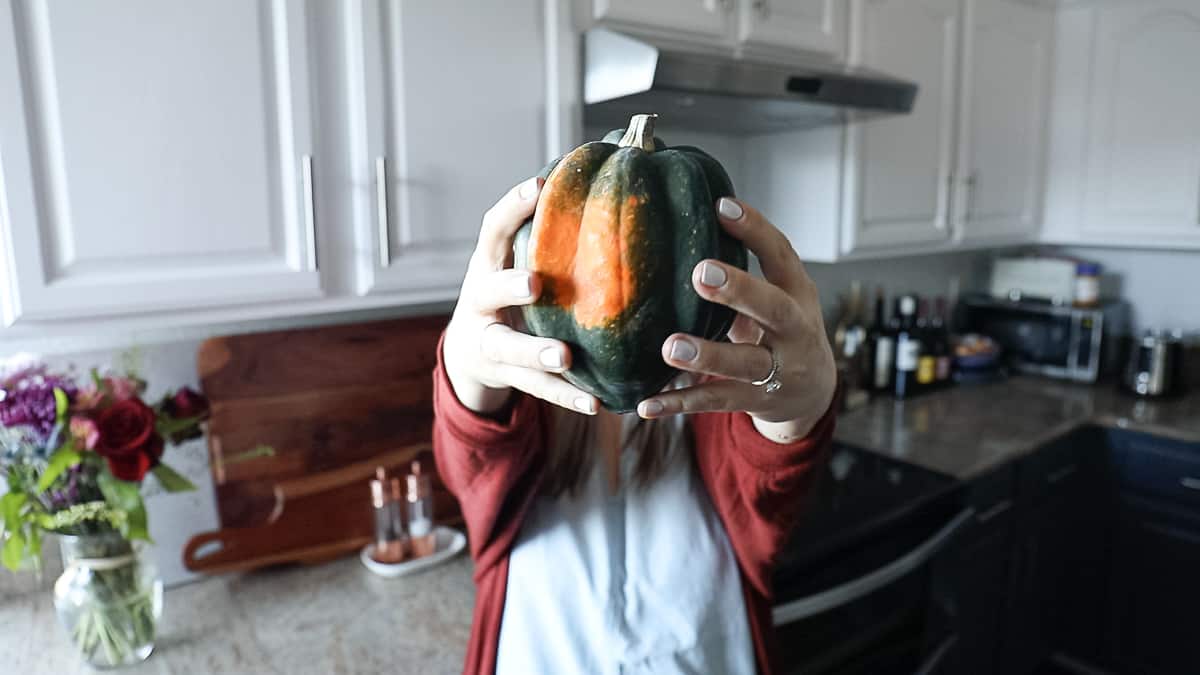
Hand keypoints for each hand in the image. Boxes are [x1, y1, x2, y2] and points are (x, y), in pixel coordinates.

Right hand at [442, 177, 599, 415]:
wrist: (470, 352)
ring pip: (508, 349)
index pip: (494, 229)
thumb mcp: (515, 259)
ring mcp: (489, 341)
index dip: (513, 206)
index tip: (538, 184)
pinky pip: (536, 390)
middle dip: (509, 285)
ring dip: (536, 353)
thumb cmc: (510, 290)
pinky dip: (565, 396)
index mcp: (487, 263)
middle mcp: (481, 300)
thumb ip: (548, 233)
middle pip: (488, 290)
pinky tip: (593, 403)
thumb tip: (607, 176)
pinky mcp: (506, 376)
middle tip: (535, 284)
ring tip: (565, 357)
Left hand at [636, 198, 835, 442]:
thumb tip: (689, 223)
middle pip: (773, 309)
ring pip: (745, 363)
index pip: (782, 254)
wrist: (813, 394)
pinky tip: (647, 403)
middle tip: (701, 274)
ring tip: (670, 347)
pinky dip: (681, 403)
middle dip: (739, 291)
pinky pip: (717, 401)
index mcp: (797, 292)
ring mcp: (779, 369)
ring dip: (708, 354)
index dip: (756, 230)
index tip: (721, 206)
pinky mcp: (758, 400)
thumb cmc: (781, 329)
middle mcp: (794, 330)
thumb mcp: (779, 295)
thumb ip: (745, 270)